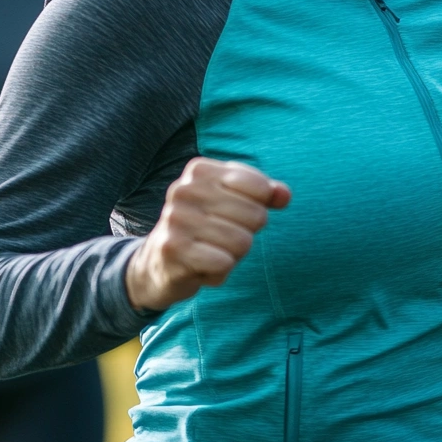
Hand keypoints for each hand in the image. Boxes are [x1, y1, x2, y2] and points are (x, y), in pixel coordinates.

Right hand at [126, 156, 290, 312]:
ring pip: (242, 242)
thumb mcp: (233, 204)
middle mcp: (184, 189)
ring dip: (233, 255)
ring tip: (211, 252)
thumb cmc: (204, 228)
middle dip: (247, 234)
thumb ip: (263, 195)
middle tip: (222, 238)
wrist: (157, 263)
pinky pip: (224, 263)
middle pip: (255, 216)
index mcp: (200, 169)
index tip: (236, 215)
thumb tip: (284, 195)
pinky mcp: (172, 249)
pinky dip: (219, 272)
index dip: (259, 207)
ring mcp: (175, 218)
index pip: (259, 187)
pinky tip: (201, 267)